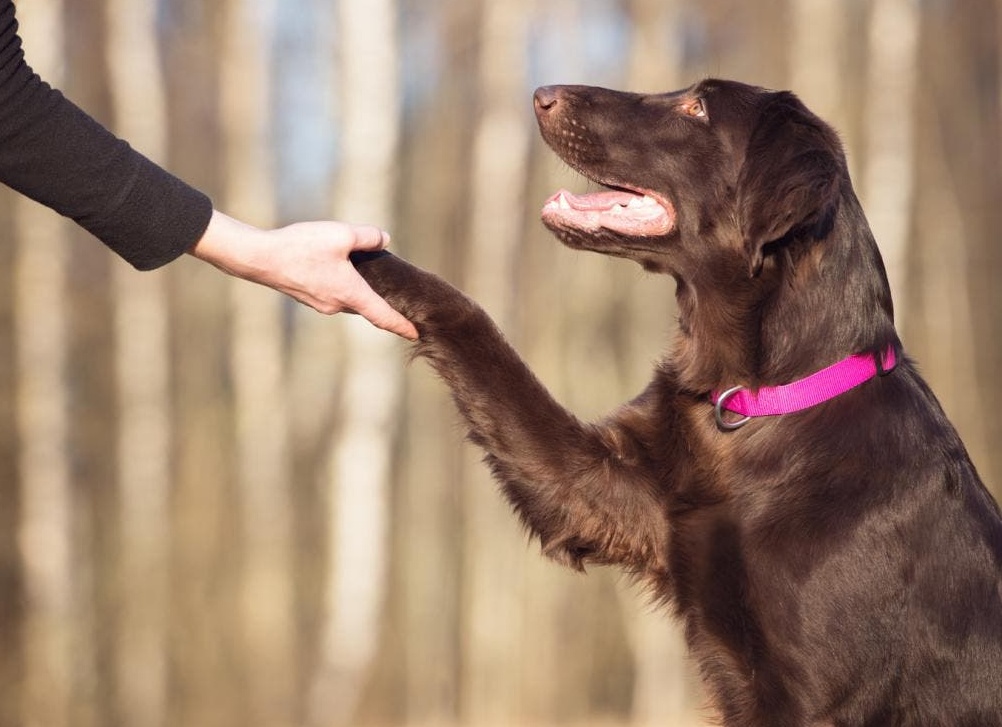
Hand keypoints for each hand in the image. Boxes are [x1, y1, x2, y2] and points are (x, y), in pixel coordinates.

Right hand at [189, 210, 418, 339]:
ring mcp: (321, 303)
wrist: (259, 258)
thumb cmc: (300, 247)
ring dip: (363, 292)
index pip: (383, 316)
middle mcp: (337, 305)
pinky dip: (346, 287)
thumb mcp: (341, 234)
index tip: (417, 335)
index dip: (402, 326)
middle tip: (402, 298)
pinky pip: (335, 294)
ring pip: (351, 300)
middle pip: (369, 307)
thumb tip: (384, 239)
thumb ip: (367, 237)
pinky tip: (342, 270)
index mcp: (351, 293)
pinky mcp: (308, 296)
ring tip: (373, 277)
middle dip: (384, 304)